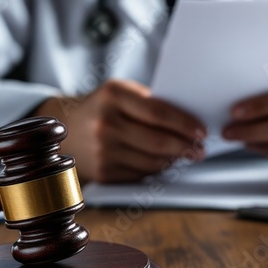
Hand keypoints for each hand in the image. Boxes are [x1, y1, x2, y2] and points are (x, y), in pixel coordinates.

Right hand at [33, 79, 206, 182]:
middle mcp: (105, 123)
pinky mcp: (103, 172)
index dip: (185, 124)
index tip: (201, 131)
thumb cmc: (101, 109)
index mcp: (112, 95)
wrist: (66, 130)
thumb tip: (188, 123)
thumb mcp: (120, 93)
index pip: (159, 113)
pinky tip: (164, 162)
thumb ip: (149, 103)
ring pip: (152, 161)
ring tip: (186, 155)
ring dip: (174, 160)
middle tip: (199, 149)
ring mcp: (102, 151)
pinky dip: (157, 169)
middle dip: (185, 147)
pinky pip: (141, 174)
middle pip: (158, 141)